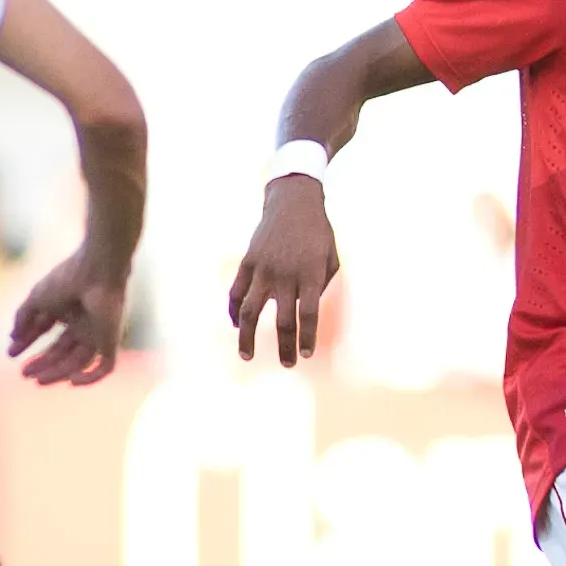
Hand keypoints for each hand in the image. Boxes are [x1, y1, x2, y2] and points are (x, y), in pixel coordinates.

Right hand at [7, 253, 126, 384]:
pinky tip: (71, 381)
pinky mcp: (112, 341)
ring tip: (38, 380)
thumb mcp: (36, 297)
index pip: (45, 331)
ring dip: (58, 373)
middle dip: (42, 363)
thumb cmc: (67, 279)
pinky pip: (105, 367)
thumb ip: (23, 316)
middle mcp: (82, 322)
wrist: (97, 271)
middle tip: (24, 374)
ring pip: (78, 362)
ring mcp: (98, 333)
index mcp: (66, 308)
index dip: (28, 343)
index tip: (11, 353)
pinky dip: (90, 378)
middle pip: (61, 350)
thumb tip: (12, 337)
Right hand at [228, 175, 339, 365]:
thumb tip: (305, 314)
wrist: (293, 201)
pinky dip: (234, 311)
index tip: (305, 355)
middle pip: (283, 320)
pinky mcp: (248, 262)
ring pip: (251, 311)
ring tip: (247, 356)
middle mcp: (286, 274)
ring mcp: (264, 269)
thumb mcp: (331, 258)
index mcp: (311, 274)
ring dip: (248, 337)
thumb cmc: (318, 233)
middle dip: (285, 346)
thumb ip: (322, 287)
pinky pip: (237, 293)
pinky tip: (238, 326)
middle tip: (287, 364)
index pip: (309, 315)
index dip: (307, 338)